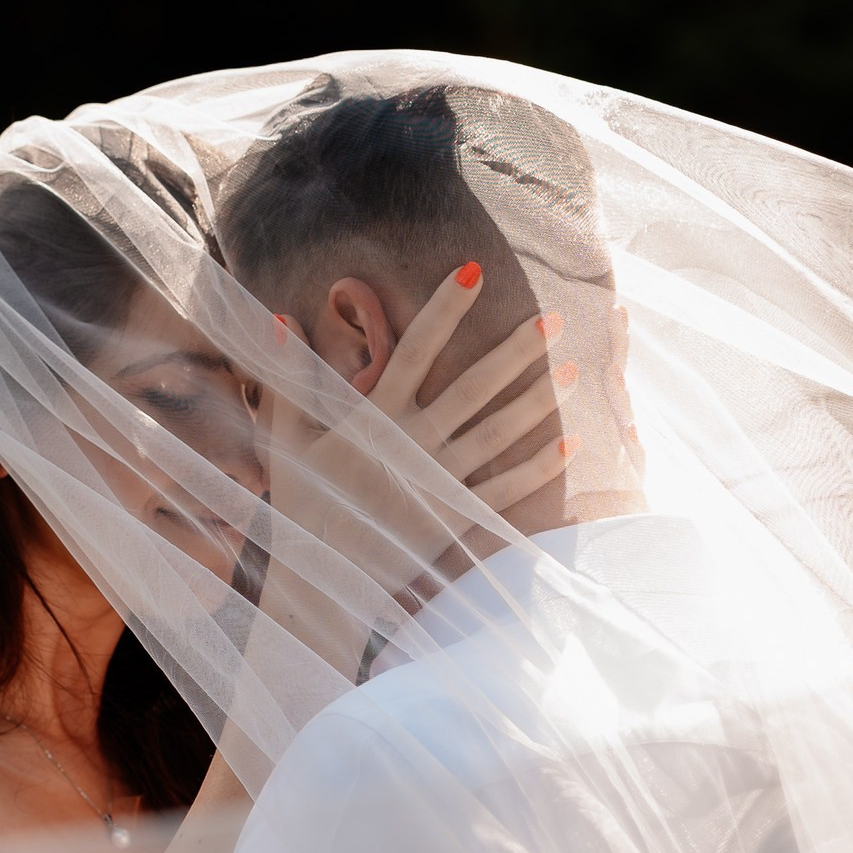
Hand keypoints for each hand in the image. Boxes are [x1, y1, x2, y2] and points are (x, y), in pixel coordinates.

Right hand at [258, 262, 572, 661]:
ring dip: (537, 402)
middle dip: (515, 352)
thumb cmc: (302, 507)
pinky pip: (504, 490)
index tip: (472, 270)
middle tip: (553, 318)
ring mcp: (439, 481)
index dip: (442, 310)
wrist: (319, 582)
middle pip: (474, 388)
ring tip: (572, 371)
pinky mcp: (453, 517)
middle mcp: (415, 443)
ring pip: (499, 434)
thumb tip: (281, 318)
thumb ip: (289, 380)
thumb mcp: (285, 439)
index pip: (414, 350)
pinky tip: (568, 445)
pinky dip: (537, 469)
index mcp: (376, 418)